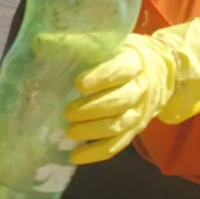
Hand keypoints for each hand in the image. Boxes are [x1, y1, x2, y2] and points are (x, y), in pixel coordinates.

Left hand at [65, 18, 199, 165]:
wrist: (160, 71)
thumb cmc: (121, 55)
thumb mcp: (106, 42)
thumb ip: (77, 43)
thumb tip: (39, 42)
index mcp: (134, 62)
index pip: (119, 70)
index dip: (100, 78)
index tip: (78, 85)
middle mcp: (140, 88)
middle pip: (119, 102)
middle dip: (92, 109)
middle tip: (68, 113)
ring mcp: (139, 112)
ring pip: (118, 125)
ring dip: (92, 131)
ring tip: (70, 133)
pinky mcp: (135, 130)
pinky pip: (117, 145)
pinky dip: (96, 152)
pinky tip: (76, 156)